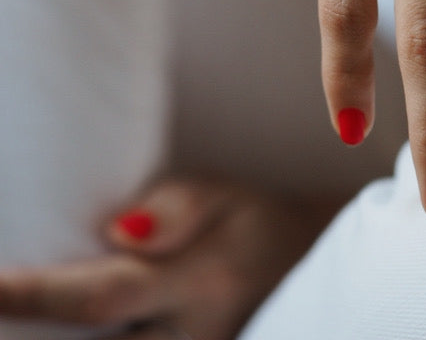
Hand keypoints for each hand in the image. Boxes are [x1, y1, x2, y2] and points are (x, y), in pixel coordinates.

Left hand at [0, 178, 333, 338]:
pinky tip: (55, 327)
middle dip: (32, 332)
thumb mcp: (224, 195)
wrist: (301, 269)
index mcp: (199, 282)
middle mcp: (189, 339)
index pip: (103, 296)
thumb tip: (117, 230)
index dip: (35, 297)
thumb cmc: (252, 223)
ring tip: (18, 313)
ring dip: (58, 339)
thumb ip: (174, 208)